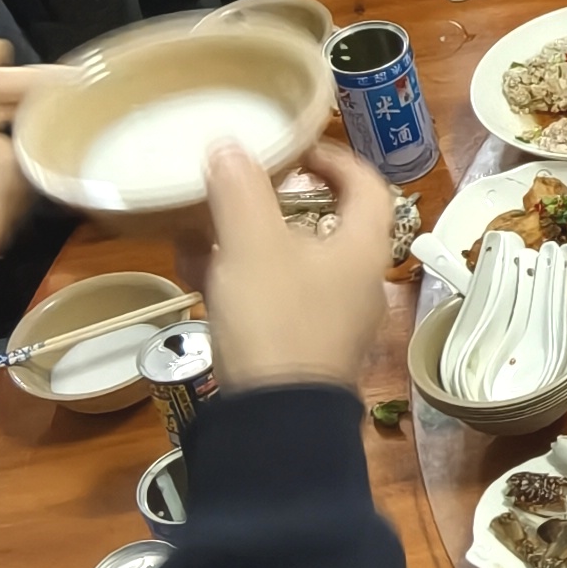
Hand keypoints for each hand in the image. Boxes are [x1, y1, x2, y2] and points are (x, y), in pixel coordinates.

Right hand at [193, 139, 394, 392]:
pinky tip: (199, 274)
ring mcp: (332, 318)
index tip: (295, 149)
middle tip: (239, 188)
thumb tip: (231, 147)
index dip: (334, 158)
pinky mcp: (302, 347)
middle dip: (276, 202)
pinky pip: (275, 297)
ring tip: (204, 229)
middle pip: (325, 222)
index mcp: (362, 248)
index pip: (366, 184)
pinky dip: (242, 279)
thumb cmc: (275, 320)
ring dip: (249, 240)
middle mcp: (357, 281)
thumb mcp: (252, 245)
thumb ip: (242, 190)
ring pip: (292, 261)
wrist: (276, 420)